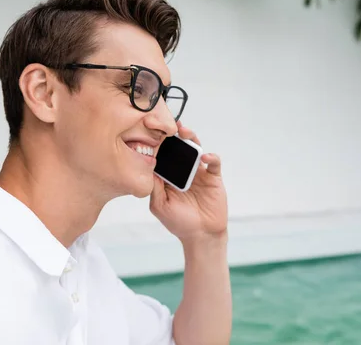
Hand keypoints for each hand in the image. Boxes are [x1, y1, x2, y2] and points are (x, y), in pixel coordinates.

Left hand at [149, 122, 227, 241]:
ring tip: (185, 132)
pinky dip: (211, 156)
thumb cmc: (179, 222)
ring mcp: (199, 172)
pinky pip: (214, 162)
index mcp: (169, 176)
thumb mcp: (159, 205)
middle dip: (175, 135)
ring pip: (196, 149)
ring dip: (191, 138)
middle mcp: (184, 170)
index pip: (163, 155)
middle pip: (180, 147)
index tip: (152, 132)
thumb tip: (147, 166)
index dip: (159, 143)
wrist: (201, 235)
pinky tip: (204, 157)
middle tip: (168, 125)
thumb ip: (154, 186)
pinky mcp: (213, 177)